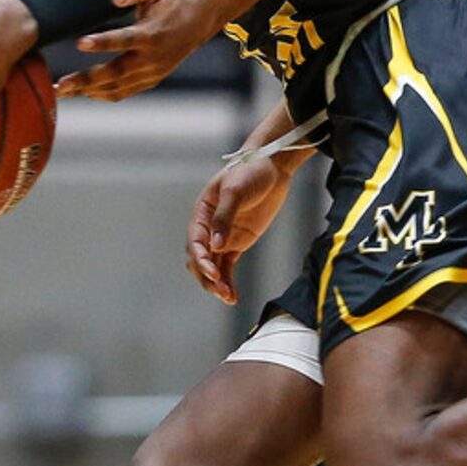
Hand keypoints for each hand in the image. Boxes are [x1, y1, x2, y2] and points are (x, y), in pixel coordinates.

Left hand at [55, 0, 218, 101]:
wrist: (196, 21)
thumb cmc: (169, 0)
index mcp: (152, 33)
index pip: (125, 40)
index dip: (103, 42)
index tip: (79, 43)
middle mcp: (153, 58)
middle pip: (116, 72)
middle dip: (87, 79)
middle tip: (61, 84)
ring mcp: (152, 73)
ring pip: (117, 87)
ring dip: (88, 91)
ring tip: (62, 91)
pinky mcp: (150, 80)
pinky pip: (124, 92)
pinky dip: (102, 94)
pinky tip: (82, 92)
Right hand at [186, 151, 301, 304]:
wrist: (271, 167)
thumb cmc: (249, 172)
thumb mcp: (235, 191)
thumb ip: (224, 217)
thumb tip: (215, 245)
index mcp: (201, 213)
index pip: (194, 242)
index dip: (201, 259)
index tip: (213, 272)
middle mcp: (208, 228)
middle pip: (199, 259)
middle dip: (207, 277)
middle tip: (221, 291)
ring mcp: (223, 237)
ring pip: (213, 266)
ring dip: (217, 283)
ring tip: (228, 298)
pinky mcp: (238, 243)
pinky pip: (228, 266)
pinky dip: (228, 281)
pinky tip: (232, 296)